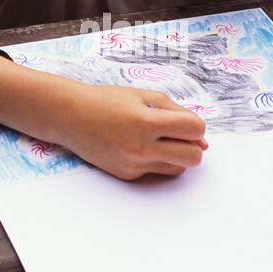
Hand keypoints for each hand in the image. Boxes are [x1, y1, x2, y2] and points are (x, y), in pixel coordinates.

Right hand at [57, 82, 208, 181]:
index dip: (195, 125)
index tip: (184, 121)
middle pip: (193, 157)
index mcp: (146, 122)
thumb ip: (177, 113)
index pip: (194, 129)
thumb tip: (202, 139)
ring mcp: (133, 165)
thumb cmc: (107, 101)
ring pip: (178, 169)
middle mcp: (140, 148)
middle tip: (179, 135)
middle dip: (193, 145)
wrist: (70, 117)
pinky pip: (157, 171)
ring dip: (177, 155)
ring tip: (159, 139)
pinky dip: (156, 159)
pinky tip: (140, 145)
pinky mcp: (127, 175)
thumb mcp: (144, 96)